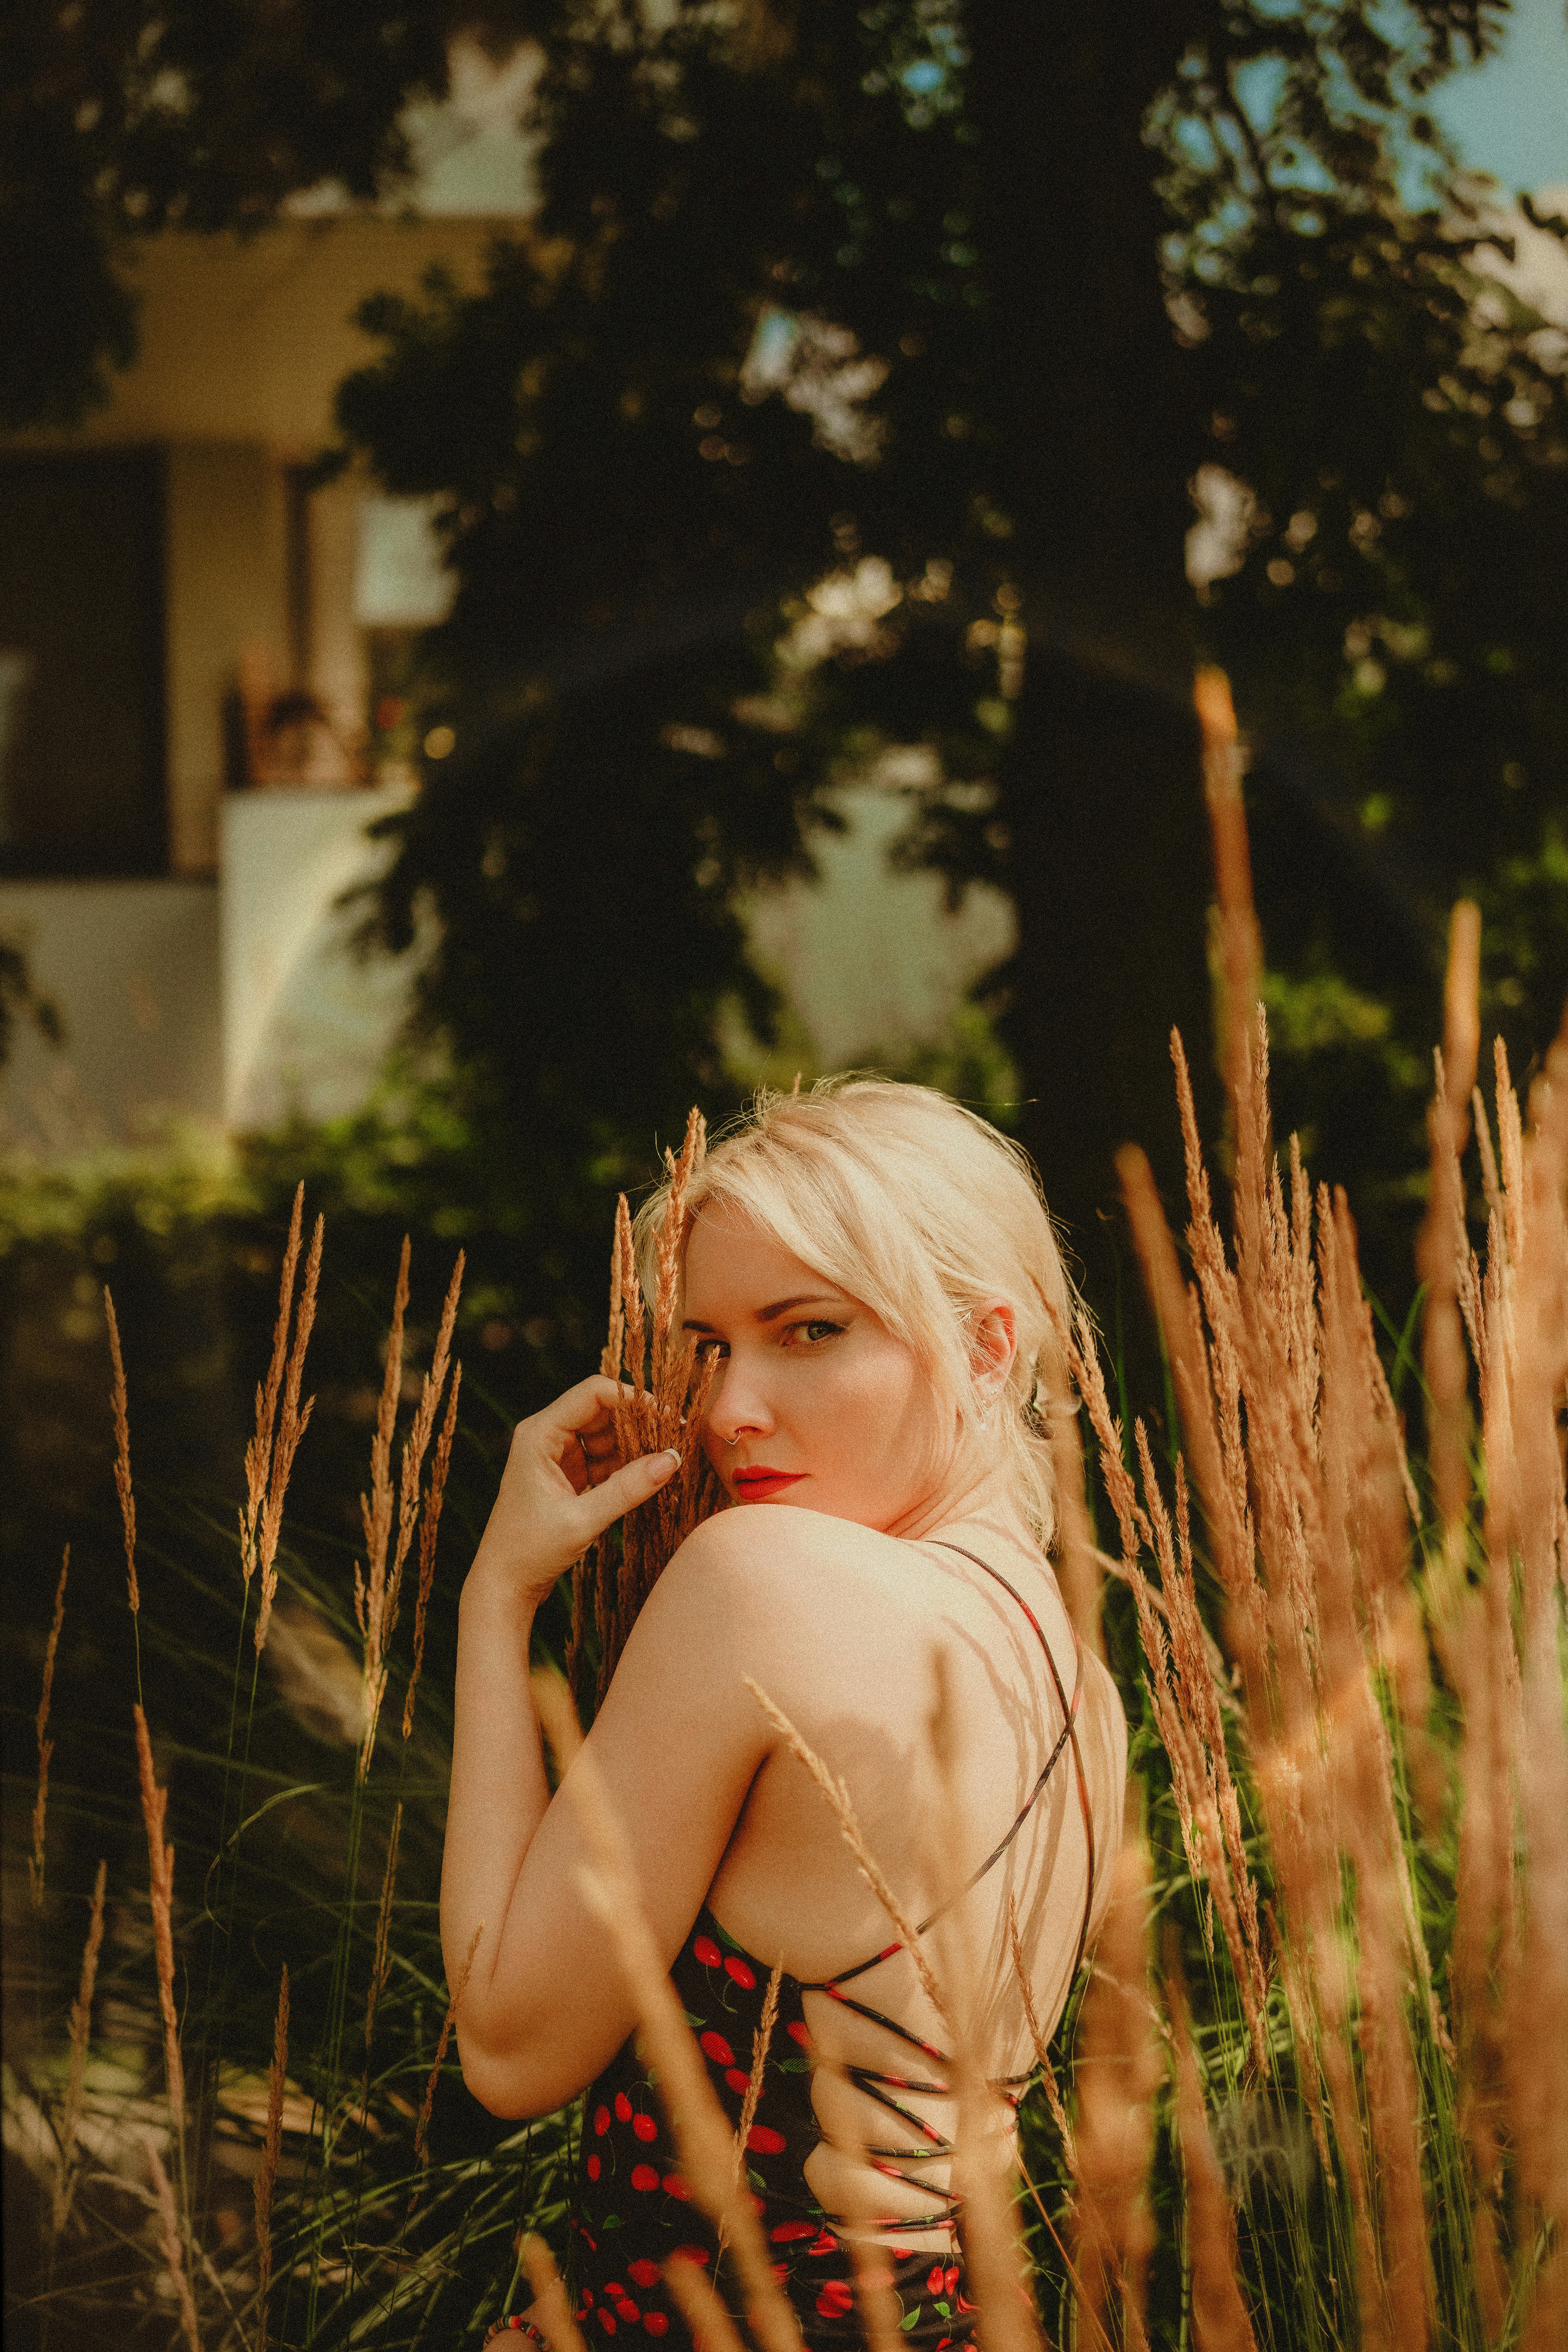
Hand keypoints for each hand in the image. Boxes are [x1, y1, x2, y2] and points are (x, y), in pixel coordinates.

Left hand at [467, 1374, 679, 1607]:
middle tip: (675, 1439)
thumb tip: (672, 1459)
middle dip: (638, 1423)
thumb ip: (627, 1488)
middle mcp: (545, 1436)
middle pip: (602, 1410)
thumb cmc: (530, 1551)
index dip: (633, 1399)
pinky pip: (602, 1457)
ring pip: (605, 1434)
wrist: (504, 1584)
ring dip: (634, 1446)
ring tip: (666, 1462)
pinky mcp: (565, 1474)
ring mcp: (555, 1455)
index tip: (668, 1417)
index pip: (593, 1393)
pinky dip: (624, 1466)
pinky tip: (647, 1477)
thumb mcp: (582, 1520)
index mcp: (539, 1434)